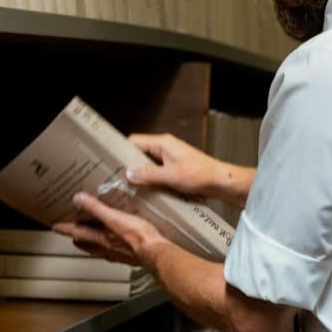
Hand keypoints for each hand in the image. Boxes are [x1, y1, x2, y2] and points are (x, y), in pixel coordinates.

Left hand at [52, 192, 171, 268]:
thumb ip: (96, 208)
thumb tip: (78, 199)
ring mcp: (117, 254)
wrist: (155, 252)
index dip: (66, 229)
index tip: (56, 227)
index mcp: (100, 238)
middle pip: (86, 243)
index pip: (77, 233)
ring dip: (92, 244)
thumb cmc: (137, 236)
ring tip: (91, 239)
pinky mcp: (129, 256)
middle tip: (71, 234)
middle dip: (78, 238)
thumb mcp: (114, 217)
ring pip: (99, 249)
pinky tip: (117, 246)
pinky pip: (114, 252)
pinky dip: (110, 248)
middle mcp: (106, 248)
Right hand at [127, 133, 251, 205]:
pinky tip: (146, 190)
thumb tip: (129, 173)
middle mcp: (166, 147)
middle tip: (117, 177)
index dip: (121, 151)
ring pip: (148, 163)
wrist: (220, 181)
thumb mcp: (170, 176)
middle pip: (140, 152)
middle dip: (129, 164)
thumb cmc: (200, 175)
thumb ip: (148, 174)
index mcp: (163, 143)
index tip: (111, 162)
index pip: (134, 141)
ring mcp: (171, 157)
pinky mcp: (176, 167)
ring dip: (141, 173)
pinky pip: (157, 170)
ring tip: (129, 185)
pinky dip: (150, 178)